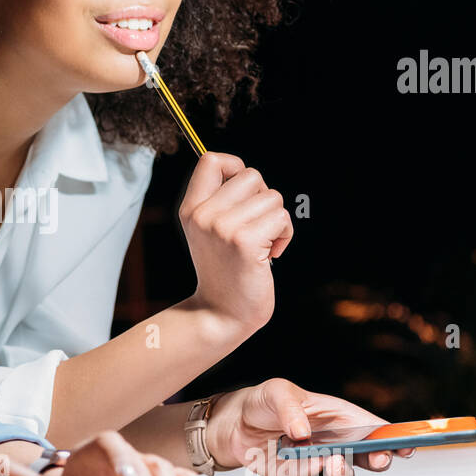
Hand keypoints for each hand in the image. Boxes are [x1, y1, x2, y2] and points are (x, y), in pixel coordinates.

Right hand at [179, 153, 293, 332]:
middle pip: (251, 175)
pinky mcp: (244, 241)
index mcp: (191, 209)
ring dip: (276, 220)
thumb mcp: (208, 232)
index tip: (244, 194)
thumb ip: (220, 202)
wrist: (220, 314)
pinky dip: (284, 236)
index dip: (235, 166)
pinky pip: (281, 218)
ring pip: (272, 197)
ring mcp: (221, 227)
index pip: (210, 160)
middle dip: (263, 198)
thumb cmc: (224, 272)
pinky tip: (270, 254)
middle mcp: (202, 215)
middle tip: (256, 226)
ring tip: (263, 244)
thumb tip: (248, 175)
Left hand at [207, 377, 415, 475]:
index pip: (373, 428)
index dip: (393, 438)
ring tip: (333, 461)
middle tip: (377, 459)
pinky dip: (304, 475)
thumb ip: (290, 408)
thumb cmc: (263, 402)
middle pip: (368, 457)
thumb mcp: (277, 392)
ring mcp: (320, 463)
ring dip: (341, 471)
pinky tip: (295, 463)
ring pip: (342, 475)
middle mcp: (336, 442)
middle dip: (378, 460)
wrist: (234, 426)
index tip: (405, 446)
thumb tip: (302, 433)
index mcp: (339, 417)